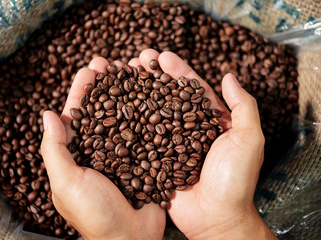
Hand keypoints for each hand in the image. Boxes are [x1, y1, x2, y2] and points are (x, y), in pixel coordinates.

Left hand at [41, 57, 164, 239]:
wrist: (130, 237)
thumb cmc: (94, 214)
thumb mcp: (66, 182)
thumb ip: (54, 149)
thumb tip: (48, 114)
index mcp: (77, 154)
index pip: (77, 115)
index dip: (82, 91)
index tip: (91, 69)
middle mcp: (100, 150)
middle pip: (102, 110)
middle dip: (106, 85)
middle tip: (113, 63)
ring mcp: (124, 153)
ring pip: (125, 116)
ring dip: (128, 93)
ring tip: (135, 71)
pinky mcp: (144, 158)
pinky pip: (146, 131)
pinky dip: (149, 113)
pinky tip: (155, 96)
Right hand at [132, 49, 276, 239]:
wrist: (216, 218)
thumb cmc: (236, 180)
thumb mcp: (248, 139)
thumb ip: (243, 107)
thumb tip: (229, 76)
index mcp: (210, 122)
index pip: (192, 89)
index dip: (177, 71)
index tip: (162, 56)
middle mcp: (188, 130)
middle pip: (168, 97)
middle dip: (153, 77)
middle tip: (136, 60)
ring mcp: (170, 144)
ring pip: (152, 114)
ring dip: (138, 95)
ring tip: (123, 77)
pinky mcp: (156, 160)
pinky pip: (142, 139)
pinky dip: (130, 124)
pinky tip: (116, 109)